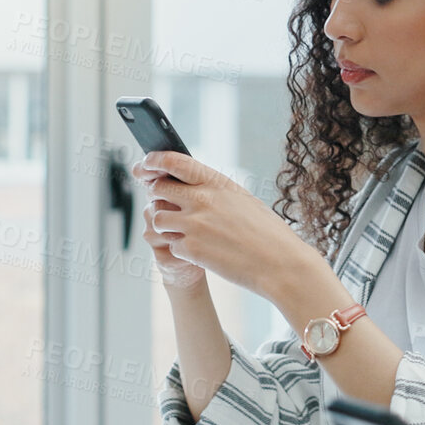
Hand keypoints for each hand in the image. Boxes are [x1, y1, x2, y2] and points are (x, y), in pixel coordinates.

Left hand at [133, 151, 318, 298]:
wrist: (281, 263)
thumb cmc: (266, 232)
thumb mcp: (242, 199)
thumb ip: (214, 190)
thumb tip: (190, 183)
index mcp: (216, 182)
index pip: (172, 161)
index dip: (153, 160)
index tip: (144, 164)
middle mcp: (202, 199)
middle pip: (157, 189)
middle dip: (155, 196)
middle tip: (161, 203)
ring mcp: (194, 224)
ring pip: (157, 218)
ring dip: (164, 225)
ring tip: (182, 232)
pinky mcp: (191, 250)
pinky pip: (170, 245)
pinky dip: (179, 249)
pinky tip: (197, 252)